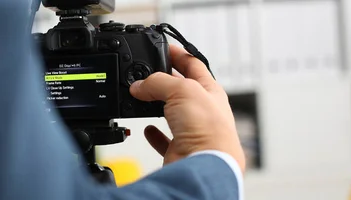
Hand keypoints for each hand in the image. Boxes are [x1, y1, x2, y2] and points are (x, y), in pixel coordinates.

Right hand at [129, 44, 245, 171]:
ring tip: (142, 97)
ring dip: (157, 105)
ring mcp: (191, 130)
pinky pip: (165, 138)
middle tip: (146, 73)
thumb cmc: (208, 129)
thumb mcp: (182, 90)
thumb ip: (158, 82)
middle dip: (165, 80)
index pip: (194, 66)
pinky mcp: (179, 149)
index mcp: (210, 91)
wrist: (205, 165)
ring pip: (172, 113)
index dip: (178, 55)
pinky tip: (148, 129)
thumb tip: (140, 85)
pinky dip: (154, 133)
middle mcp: (202, 110)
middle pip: (181, 89)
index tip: (164, 48)